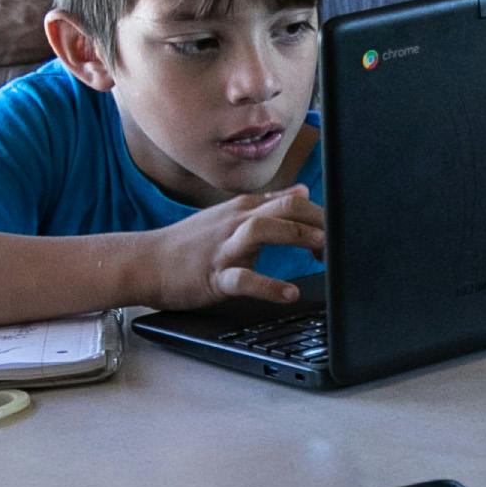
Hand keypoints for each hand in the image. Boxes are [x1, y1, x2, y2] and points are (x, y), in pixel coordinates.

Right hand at [142, 188, 327, 306]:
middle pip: (284, 209)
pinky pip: (243, 278)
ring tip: (321, 253)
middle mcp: (236, 221)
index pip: (293, 202)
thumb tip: (302, 192)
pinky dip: (268, 285)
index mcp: (244, 208)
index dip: (322, 217)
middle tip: (340, 243)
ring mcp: (224, 247)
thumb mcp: (230, 216)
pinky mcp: (213, 275)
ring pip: (262, 230)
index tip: (340, 235)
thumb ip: (268, 205)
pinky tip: (288, 294)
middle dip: (318, 223)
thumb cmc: (189, 244)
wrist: (144, 262)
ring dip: (296, 238)